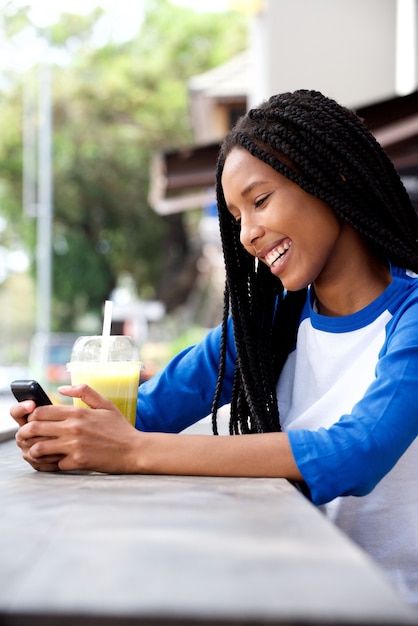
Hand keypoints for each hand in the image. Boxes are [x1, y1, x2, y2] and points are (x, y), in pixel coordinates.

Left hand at [12, 385, 140, 473]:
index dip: (31, 417)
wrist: (134, 450)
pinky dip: (51, 463)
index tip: (33, 422)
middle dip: (25, 433)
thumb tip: (62, 388)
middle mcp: (74, 428)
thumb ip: (84, 391)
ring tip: (37, 450)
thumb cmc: (120, 428)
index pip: (41, 412)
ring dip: (34, 450)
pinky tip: (54, 461)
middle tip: (27, 438)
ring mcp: (75, 445)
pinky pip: (54, 463)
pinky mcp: (78, 462)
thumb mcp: (105, 404)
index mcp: (78, 412)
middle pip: (34, 428)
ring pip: (39, 447)